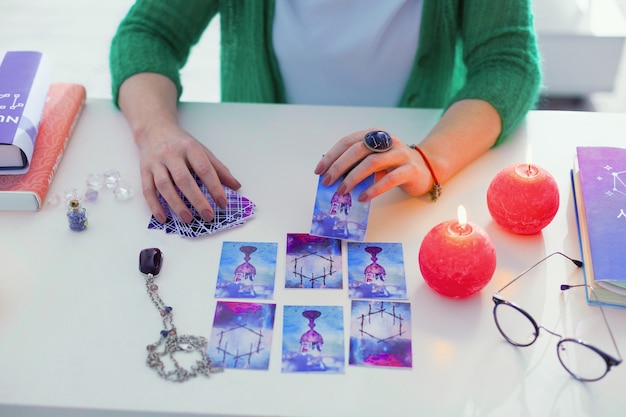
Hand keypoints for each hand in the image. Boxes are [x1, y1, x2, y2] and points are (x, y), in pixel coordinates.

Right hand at [136, 121, 240, 223]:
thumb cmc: (181, 144)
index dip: (214, 187)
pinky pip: (147, 190)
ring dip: (176, 205)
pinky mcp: (144, 170)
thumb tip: (236, 186)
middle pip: (183, 179)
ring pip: (164, 186)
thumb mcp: (202, 150)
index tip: (223, 204)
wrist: (154, 129)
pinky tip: (163, 218)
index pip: (204, 169)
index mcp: (190, 148)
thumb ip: (218, 168)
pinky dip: (155, 206)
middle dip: (196, 199)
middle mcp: (171, 154)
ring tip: (188, 219)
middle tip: (208, 216)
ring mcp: (156, 162)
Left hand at [313, 128, 432, 201]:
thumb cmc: (394, 166)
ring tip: (342, 191)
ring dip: (353, 178)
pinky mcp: (410, 170)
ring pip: (373, 163)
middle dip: (339, 166)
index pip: (348, 142)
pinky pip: (390, 179)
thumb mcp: (373, 161)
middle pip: (358, 150)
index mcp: (374, 135)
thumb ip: (356, 165)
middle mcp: (387, 141)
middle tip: (328, 182)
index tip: (319, 171)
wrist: (426, 169)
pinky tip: (363, 197)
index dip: (331, 156)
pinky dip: (374, 189)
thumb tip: (331, 178)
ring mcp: (400, 154)